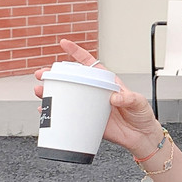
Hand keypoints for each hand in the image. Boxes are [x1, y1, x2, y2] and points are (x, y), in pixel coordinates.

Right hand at [34, 39, 162, 155]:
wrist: (142, 137)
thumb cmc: (142, 116)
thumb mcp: (139, 103)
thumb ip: (129, 98)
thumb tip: (115, 98)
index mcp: (107, 82)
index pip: (89, 64)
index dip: (76, 53)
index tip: (64, 44)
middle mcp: (96, 92)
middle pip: (72, 80)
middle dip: (54, 75)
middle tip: (42, 75)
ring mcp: (90, 106)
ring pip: (67, 96)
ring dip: (50, 93)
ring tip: (40, 92)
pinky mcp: (88, 121)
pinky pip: (69, 116)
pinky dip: (56, 114)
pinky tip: (45, 112)